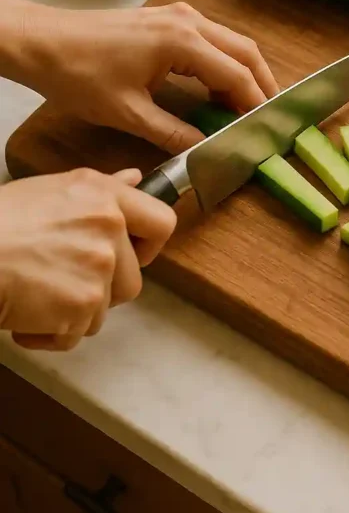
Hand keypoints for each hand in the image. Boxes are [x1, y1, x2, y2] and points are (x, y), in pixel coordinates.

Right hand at [0, 168, 175, 351]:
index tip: (130, 255)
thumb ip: (102, 188)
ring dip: (72, 312)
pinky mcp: (83, 303)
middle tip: (58, 280)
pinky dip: (49, 333)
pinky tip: (24, 312)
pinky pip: (76, 334)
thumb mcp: (51, 190)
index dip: (149, 246)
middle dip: (99, 291)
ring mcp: (99, 266)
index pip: (161, 223)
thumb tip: (134, 178)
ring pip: (103, 310)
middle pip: (131, 280)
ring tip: (35, 294)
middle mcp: (109, 227)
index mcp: (103, 195)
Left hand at [2, 0, 277, 153]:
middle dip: (262, 85)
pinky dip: (224, 64)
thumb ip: (173, 133)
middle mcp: (187, 21)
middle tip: (268, 119)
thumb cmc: (77, 74)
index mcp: (182, 42)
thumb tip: (205, 151)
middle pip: (245, 52)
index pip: (236, 76)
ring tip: (246, 109)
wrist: (42, 42)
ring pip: (231, 43)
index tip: (265, 131)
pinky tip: (217, 91)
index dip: (255, 106)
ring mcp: (178, 16)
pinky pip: (212, 40)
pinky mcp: (167, 19)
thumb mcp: (128, 114)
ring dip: (244, 73)